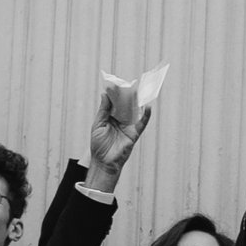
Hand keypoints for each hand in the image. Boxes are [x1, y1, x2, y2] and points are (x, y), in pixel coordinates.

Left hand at [84, 74, 146, 190]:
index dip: (115, 94)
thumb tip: (105, 95)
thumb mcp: (98, 125)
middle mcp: (120, 121)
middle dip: (127, 95)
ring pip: (134, 112)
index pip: (114, 103)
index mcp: (110, 118)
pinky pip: (142, 123)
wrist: (103, 162)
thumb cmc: (98, 145)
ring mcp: (128, 127)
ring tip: (139, 90)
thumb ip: (103, 110)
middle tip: (129, 83)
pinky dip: (146, 116)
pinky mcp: (134, 134)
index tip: (115, 83)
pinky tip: (148, 107)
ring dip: (137, 102)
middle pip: (125, 105)